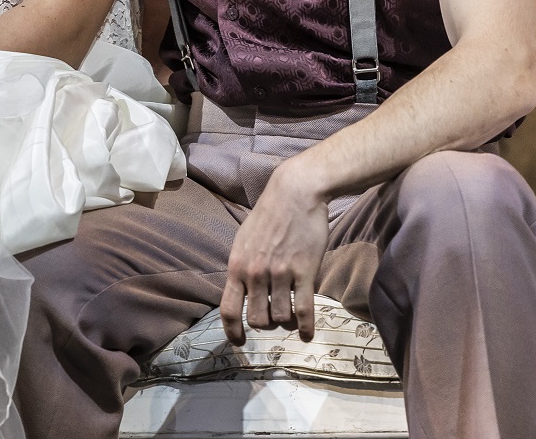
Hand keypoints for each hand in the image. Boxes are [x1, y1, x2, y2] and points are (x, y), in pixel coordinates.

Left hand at [219, 161, 329, 344]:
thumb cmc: (269, 215)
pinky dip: (306, 327)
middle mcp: (255, 273)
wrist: (295, 193)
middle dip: (265, 324)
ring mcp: (280, 274)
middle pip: (257, 320)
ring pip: (280, 318)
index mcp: (237, 266)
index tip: (239, 342)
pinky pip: (304, 310)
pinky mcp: (304, 272)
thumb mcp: (244, 239)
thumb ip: (241, 266)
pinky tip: (308, 334)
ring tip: (291, 317)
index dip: (232, 331)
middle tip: (273, 318)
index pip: (228, 309)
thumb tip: (239, 290)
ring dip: (286, 322)